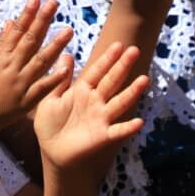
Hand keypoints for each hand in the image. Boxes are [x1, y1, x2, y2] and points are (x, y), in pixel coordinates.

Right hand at [0, 0, 73, 134]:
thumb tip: (9, 22)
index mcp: (0, 56)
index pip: (16, 31)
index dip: (27, 14)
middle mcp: (10, 67)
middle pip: (29, 41)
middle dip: (42, 21)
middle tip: (54, 4)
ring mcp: (19, 84)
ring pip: (40, 61)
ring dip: (55, 45)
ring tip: (69, 30)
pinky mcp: (25, 101)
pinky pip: (42, 88)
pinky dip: (53, 78)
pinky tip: (66, 66)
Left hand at [33, 43, 147, 172]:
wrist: (50, 151)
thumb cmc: (50, 123)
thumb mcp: (50, 98)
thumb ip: (60, 79)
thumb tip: (67, 55)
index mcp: (82, 90)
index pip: (97, 71)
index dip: (107, 59)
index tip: (118, 45)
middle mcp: (95, 102)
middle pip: (111, 81)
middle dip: (122, 66)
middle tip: (135, 50)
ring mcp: (101, 118)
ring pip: (119, 102)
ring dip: (132, 92)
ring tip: (144, 79)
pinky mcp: (102, 136)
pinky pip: (117, 131)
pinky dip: (128, 127)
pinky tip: (139, 122)